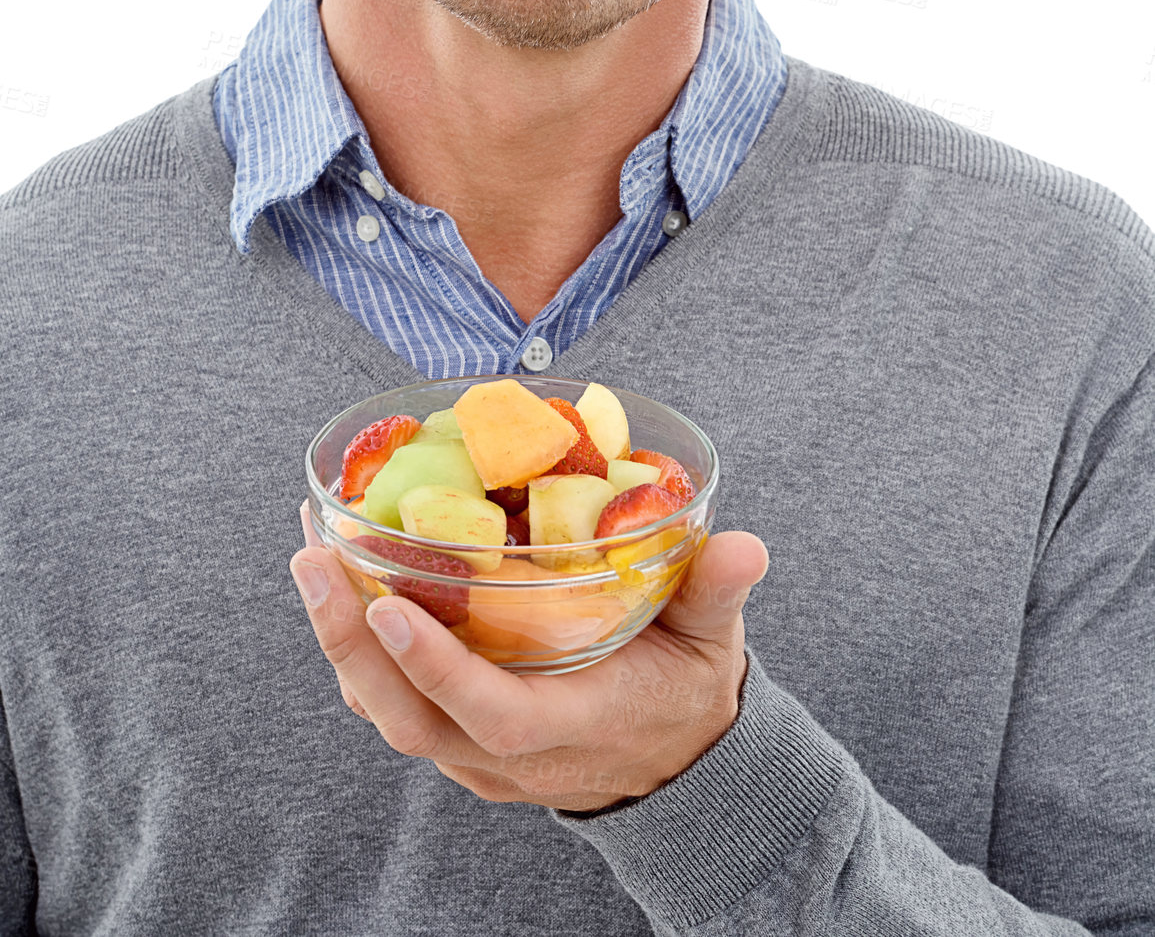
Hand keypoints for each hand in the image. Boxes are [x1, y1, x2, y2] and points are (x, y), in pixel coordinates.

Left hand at [290, 502, 768, 811]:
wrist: (677, 766)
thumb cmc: (689, 691)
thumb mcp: (713, 643)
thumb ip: (718, 593)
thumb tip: (744, 544)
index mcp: (573, 726)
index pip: (491, 713)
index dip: (435, 666)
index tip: (389, 603)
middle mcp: (511, 753)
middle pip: (411, 717)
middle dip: (350, 642)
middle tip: (313, 557)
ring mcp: (477, 756)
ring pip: (388, 712)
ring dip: (339, 640)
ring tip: (310, 554)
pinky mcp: (461, 740)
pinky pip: (392, 702)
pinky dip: (358, 648)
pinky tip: (339, 582)